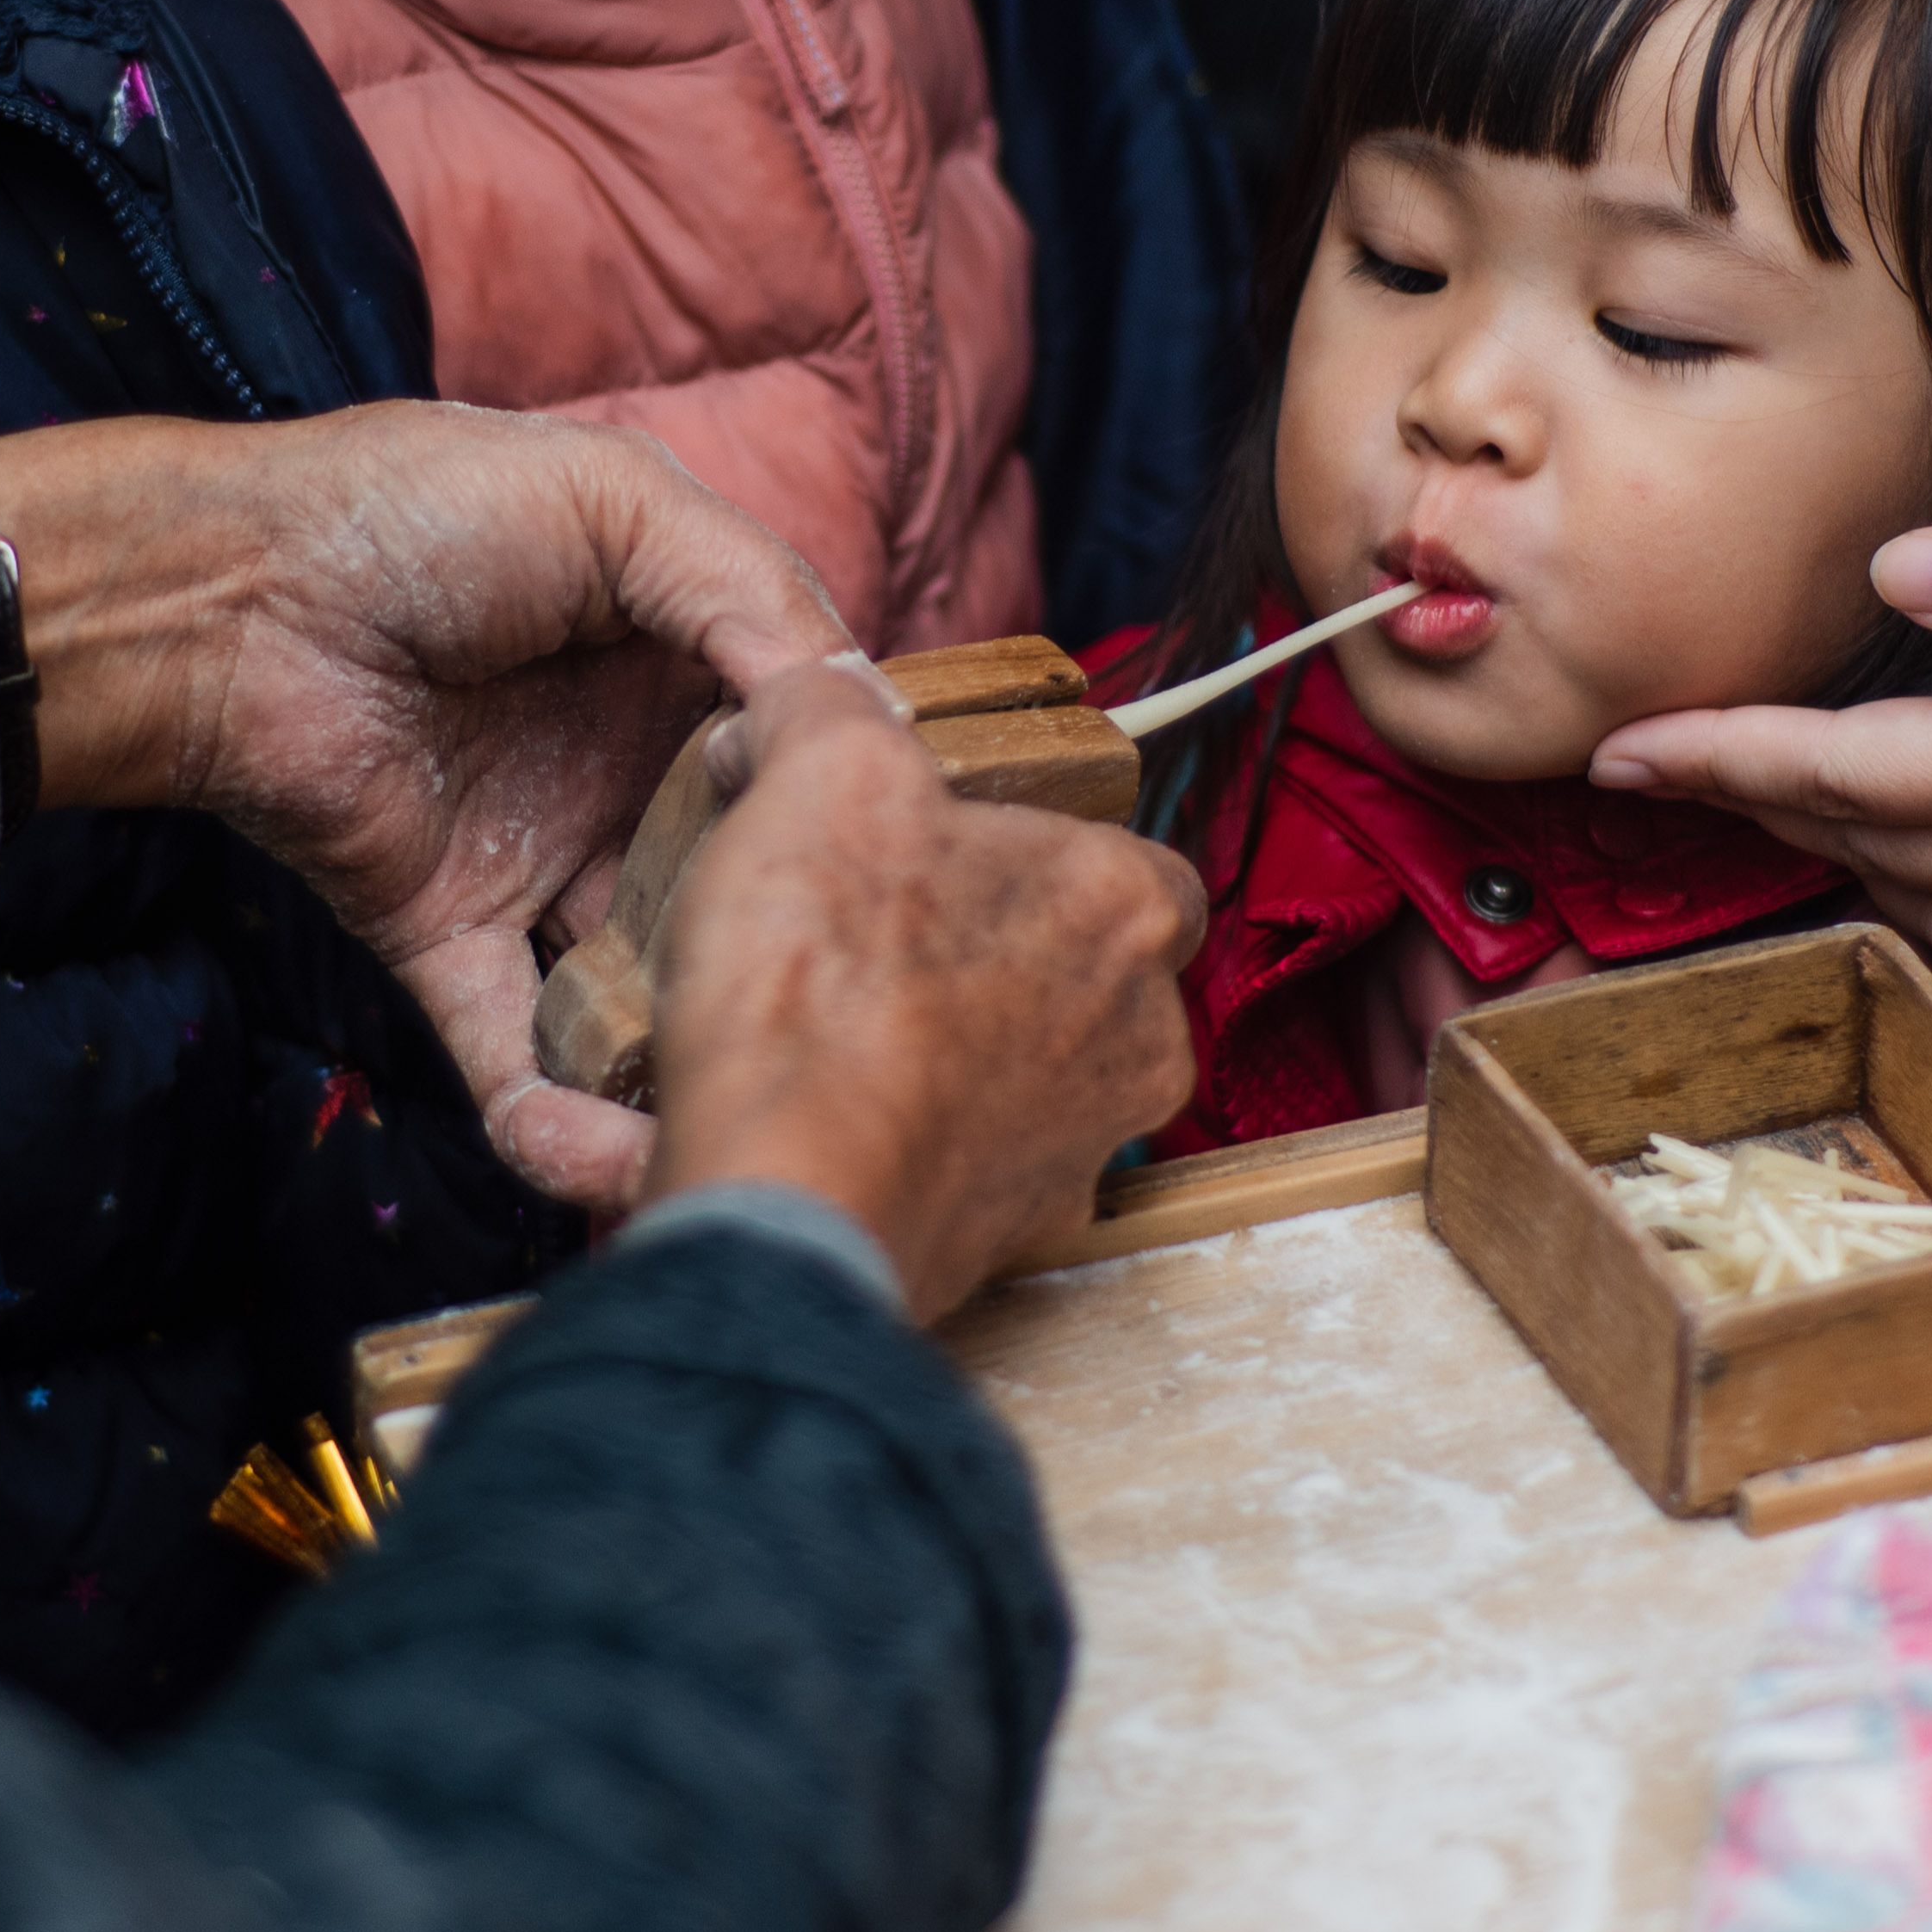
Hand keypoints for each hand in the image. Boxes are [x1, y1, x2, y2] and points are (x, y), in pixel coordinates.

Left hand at [0, 406, 850, 1207]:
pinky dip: (563, 1120)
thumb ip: (751, 588)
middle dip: (789, 934)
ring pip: (646, 985)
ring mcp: (539, 866)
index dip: (851, 797)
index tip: (917, 848)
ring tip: (771, 1089)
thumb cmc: (415, 511)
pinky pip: (518, 1053)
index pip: (796, 750)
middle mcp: (621, 775)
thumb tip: (863, 705)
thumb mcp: (615, 498)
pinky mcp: (452, 942)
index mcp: (672, 664)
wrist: (230, 596)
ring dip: (696, 1040)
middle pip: (738, 882)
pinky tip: (630, 1161)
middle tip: (857, 983)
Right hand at [644, 661, 1207, 1319]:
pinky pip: (977, 1164)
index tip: (932, 851)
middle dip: (987, 951)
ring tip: (843, 1029)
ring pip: (1033, 1070)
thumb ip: (830, 705)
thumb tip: (813, 695)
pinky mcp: (1016, 1236)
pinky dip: (920, 1138)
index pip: (1120, 856)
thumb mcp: (820, 772)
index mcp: (1128, 906)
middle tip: (878, 936)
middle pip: (1076, 966)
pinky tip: (837, 1112)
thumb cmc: (828, 988)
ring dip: (957, 1049)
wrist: (789, 1201)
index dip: (1020, 843)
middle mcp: (1142, 1034)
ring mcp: (1087, 1149)